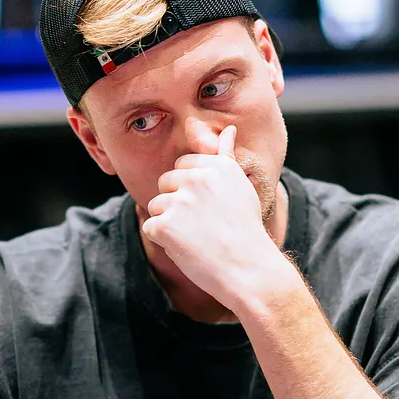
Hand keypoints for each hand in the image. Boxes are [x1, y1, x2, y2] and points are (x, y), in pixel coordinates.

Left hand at [141, 125, 293, 310]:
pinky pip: (150, 228)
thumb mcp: (240, 187)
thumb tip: (229, 129)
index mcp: (215, 166)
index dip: (190, 190)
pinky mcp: (165, 224)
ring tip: (196, 238)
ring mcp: (179, 201)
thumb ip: (226, 157)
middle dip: (176, 204)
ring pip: (156, 206)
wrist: (248, 269)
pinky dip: (164, 241)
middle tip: (203, 225)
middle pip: (165, 184)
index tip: (207, 208)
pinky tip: (187, 248)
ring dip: (169, 224)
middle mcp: (196, 178)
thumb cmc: (245, 230)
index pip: (182, 166)